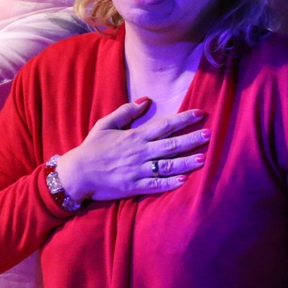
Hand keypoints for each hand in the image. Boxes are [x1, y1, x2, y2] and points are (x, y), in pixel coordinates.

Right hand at [57, 99, 209, 201]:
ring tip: (204, 158)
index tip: (200, 113)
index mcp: (135, 137)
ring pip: (167, 165)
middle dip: (191, 139)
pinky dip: (171, 183)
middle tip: (210, 134)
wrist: (77, 174)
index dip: (183, 119)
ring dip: (186, 161)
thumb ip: (127, 112)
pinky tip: (185, 180)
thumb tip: (146, 100)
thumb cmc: (92, 148)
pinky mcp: (134, 187)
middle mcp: (139, 153)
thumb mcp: (106, 124)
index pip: (164, 125)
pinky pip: (156, 185)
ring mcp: (138, 171)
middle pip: (171, 145)